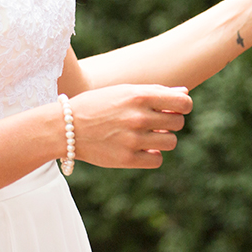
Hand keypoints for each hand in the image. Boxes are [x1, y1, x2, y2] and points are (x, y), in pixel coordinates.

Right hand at [67, 84, 192, 168]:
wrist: (67, 127)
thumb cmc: (98, 105)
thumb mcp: (124, 91)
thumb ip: (155, 91)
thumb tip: (185, 93)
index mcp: (139, 95)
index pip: (183, 102)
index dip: (183, 105)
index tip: (174, 108)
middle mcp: (139, 117)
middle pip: (178, 123)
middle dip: (171, 122)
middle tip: (156, 122)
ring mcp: (133, 139)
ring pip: (170, 142)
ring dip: (163, 139)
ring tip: (147, 135)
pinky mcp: (127, 158)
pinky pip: (157, 159)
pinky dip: (153, 155)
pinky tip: (141, 148)